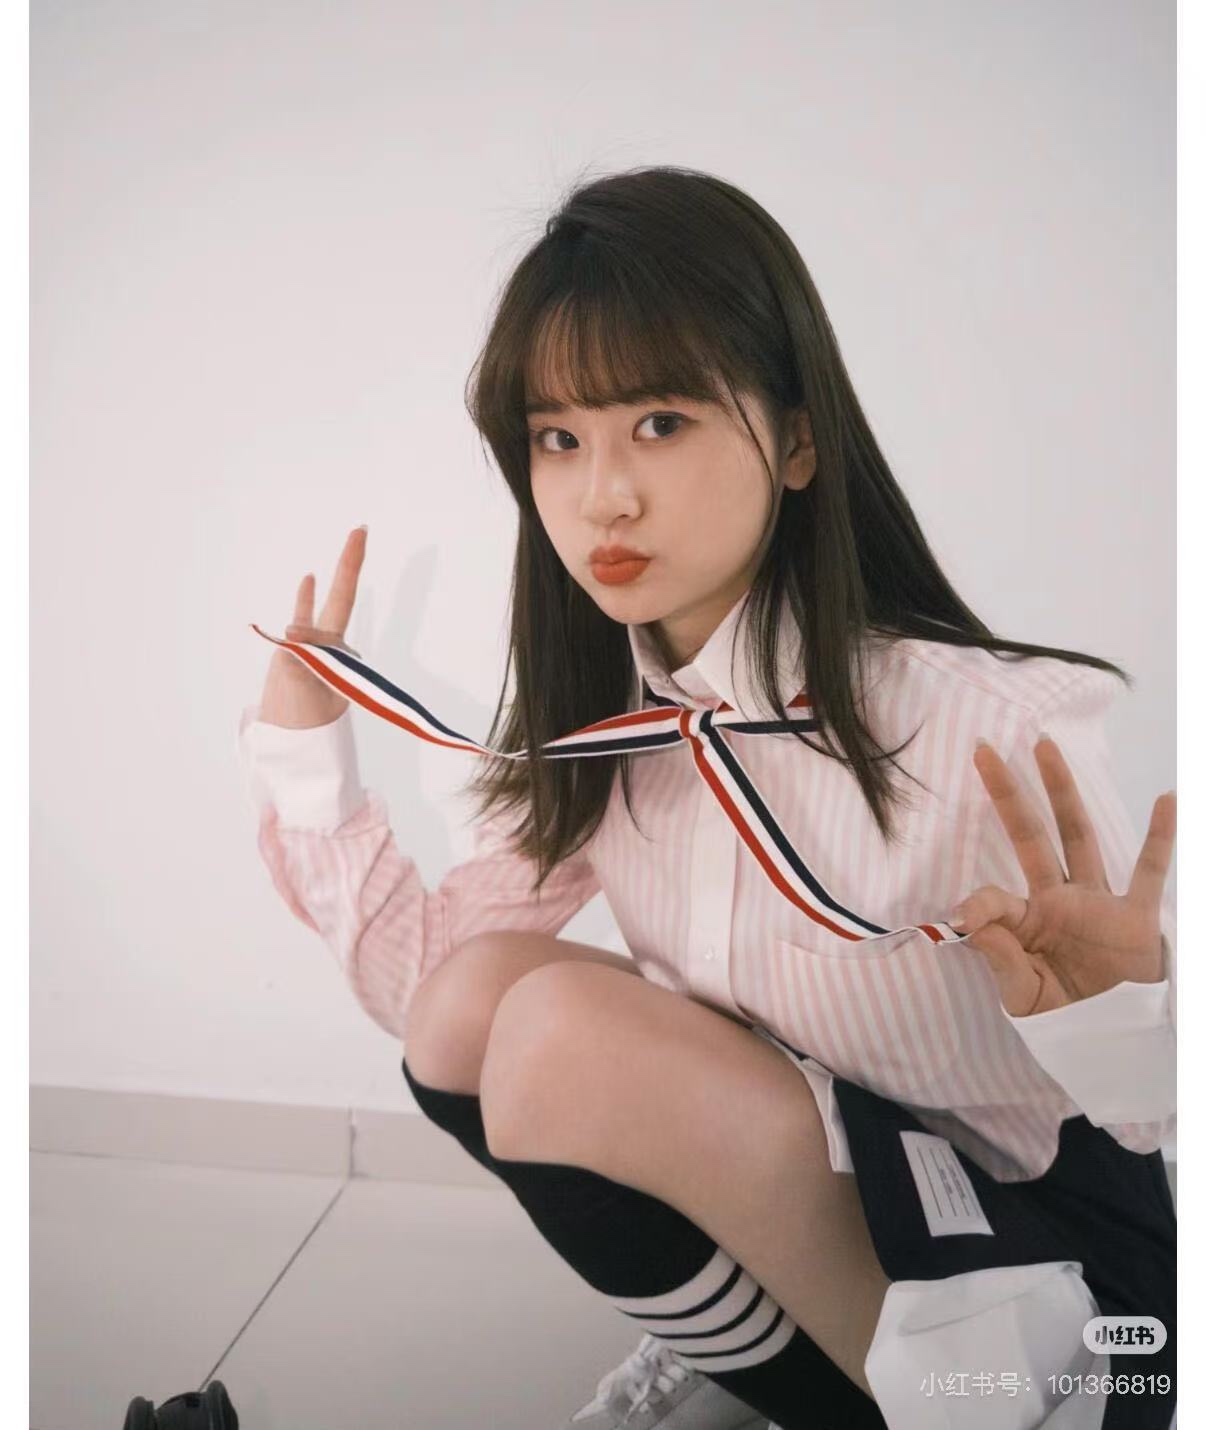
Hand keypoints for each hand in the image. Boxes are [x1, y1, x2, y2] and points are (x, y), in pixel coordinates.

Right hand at [257, 525, 367, 728]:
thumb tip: (293, 631)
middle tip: (361, 530)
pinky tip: (309, 578)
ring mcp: (313, 647)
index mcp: (338, 650)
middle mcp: (330, 644)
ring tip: (340, 557)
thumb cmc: (307, 721)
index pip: (345, 599)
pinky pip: (301, 620)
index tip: (359, 535)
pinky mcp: (295, 653)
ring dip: (323, 594)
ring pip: (319, 612)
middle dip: (350, 563)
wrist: (294, 744)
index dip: (350, 566)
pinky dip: (305, 600)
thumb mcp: (308, 688)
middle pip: (341, 596)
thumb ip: (304, 657)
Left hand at [950, 734, 1174, 1015]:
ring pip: (1078, 836)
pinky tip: (1166, 800)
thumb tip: (968, 919)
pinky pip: (1150, 872)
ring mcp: (1097, 902)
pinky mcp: (1135, 918)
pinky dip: (1161, 838)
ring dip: (1062, 793)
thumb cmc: (1063, 1019)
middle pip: (1029, 836)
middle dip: (1006, 795)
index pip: (994, 897)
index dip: (976, 906)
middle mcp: (1058, 899)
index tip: (962, 922)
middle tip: (982, 750)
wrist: (1112, 1043)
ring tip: (1045, 747)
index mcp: (1025, 921)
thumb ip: (999, 957)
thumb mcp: (1022, 995)